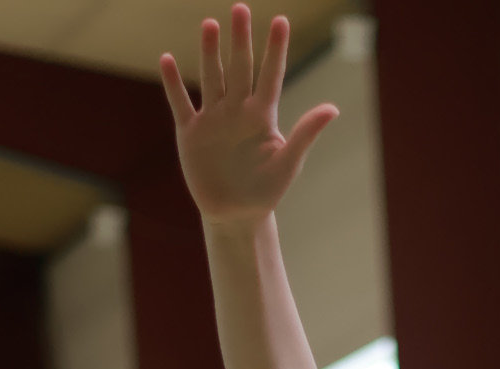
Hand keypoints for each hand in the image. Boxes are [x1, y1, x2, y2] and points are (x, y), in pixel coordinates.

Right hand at [160, 7, 337, 225]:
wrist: (236, 216)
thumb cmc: (266, 191)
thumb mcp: (288, 163)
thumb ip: (306, 133)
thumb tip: (333, 108)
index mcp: (262, 115)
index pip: (271, 75)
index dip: (276, 49)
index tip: (282, 20)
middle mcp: (237, 110)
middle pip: (239, 68)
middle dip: (240, 39)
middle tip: (240, 8)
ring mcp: (213, 119)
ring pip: (211, 78)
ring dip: (209, 52)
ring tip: (209, 25)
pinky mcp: (190, 132)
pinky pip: (180, 103)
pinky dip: (173, 84)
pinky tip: (166, 60)